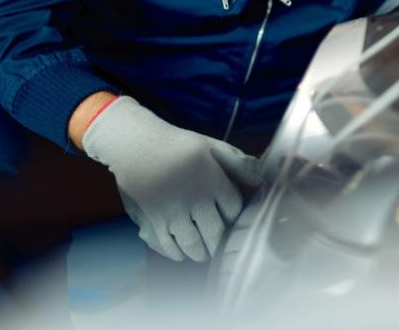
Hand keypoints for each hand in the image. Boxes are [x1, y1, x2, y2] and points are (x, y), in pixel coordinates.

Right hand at [82, 96, 261, 261]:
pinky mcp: (155, 218)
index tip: (233, 220)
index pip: (233, 209)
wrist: (138, 145)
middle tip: (220, 246)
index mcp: (213, 182)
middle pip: (215, 232)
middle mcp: (196, 200)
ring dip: (200, 253)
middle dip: (219, 242)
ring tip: (203, 254)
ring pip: (193, 243)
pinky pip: (168, 244)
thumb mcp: (212, 146)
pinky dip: (176, 253)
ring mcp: (174, 212)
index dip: (235, 217)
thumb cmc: (178, 144)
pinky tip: (181, 254)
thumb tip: (261, 179)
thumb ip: (237, 163)